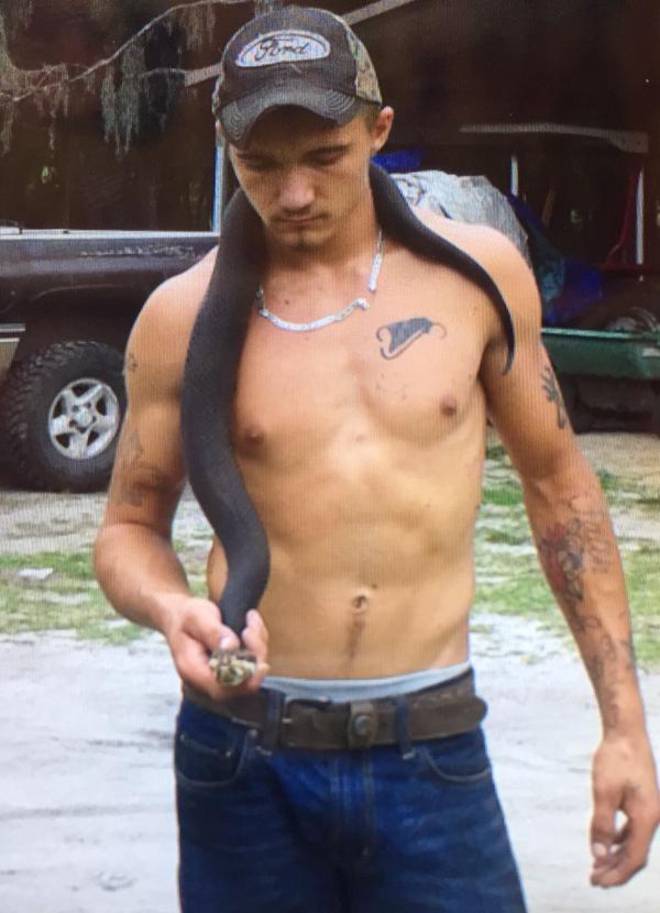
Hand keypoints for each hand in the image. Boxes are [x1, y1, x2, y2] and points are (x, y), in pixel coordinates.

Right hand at [161, 595, 269, 699]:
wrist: (179, 615)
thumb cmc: (185, 616)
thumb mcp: (197, 617)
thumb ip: (213, 633)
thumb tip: (231, 647)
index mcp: (193, 670)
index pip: (223, 688)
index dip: (245, 678)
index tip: (260, 660)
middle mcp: (207, 679)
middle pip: (241, 685)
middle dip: (255, 656)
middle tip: (251, 628)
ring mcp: (220, 676)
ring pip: (251, 673)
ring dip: (258, 646)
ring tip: (250, 621)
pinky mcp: (230, 669)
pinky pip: (252, 664)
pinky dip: (257, 644)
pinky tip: (250, 625)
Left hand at [590, 734, 659, 886]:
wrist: (626, 732)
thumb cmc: (615, 758)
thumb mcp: (603, 792)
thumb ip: (601, 825)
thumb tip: (598, 856)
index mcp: (647, 817)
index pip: (633, 858)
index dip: (615, 873)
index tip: (596, 881)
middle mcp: (653, 817)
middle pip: (636, 854)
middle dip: (616, 870)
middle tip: (593, 880)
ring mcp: (650, 809)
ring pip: (635, 843)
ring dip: (617, 856)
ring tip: (597, 866)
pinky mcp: (643, 802)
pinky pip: (634, 830)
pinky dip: (620, 840)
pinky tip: (607, 843)